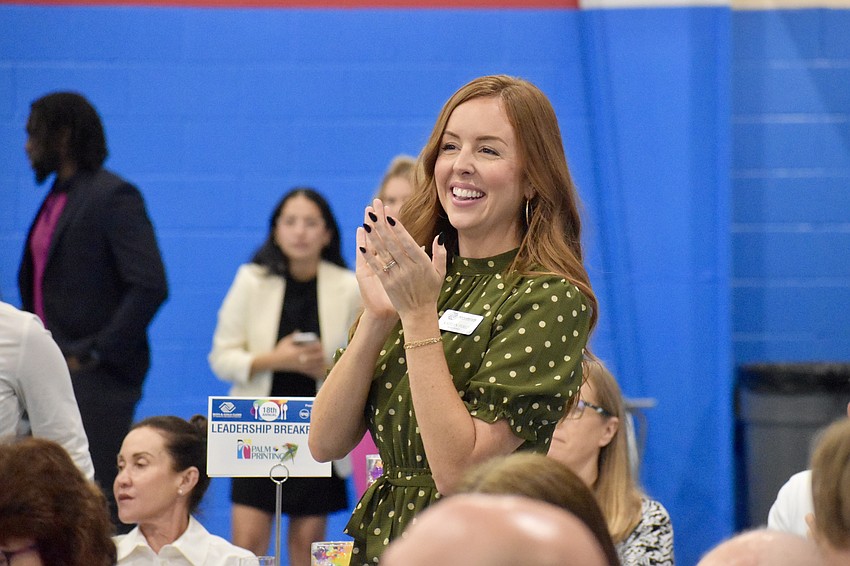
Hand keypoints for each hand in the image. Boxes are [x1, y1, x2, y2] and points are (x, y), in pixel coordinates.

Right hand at [268, 333, 326, 380]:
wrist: (274, 362)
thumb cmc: (279, 351)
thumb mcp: (285, 342)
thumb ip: (293, 336)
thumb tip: (298, 330)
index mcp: (297, 351)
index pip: (310, 348)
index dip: (317, 346)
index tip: (320, 344)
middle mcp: (299, 359)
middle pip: (314, 357)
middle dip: (320, 355)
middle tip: (324, 352)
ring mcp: (299, 366)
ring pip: (313, 365)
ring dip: (319, 362)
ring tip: (323, 359)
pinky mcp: (299, 370)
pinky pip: (309, 371)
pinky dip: (314, 370)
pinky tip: (318, 369)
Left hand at [358, 199, 446, 319]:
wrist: (419, 313)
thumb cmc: (430, 291)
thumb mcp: (440, 272)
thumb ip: (440, 253)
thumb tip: (439, 236)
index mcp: (422, 263)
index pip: (408, 242)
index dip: (398, 228)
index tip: (390, 216)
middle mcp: (408, 268)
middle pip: (393, 244)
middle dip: (382, 227)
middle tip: (374, 213)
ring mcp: (397, 276)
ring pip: (383, 253)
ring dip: (373, 237)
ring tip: (366, 223)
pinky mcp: (387, 283)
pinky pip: (377, 267)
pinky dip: (369, 256)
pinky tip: (362, 245)